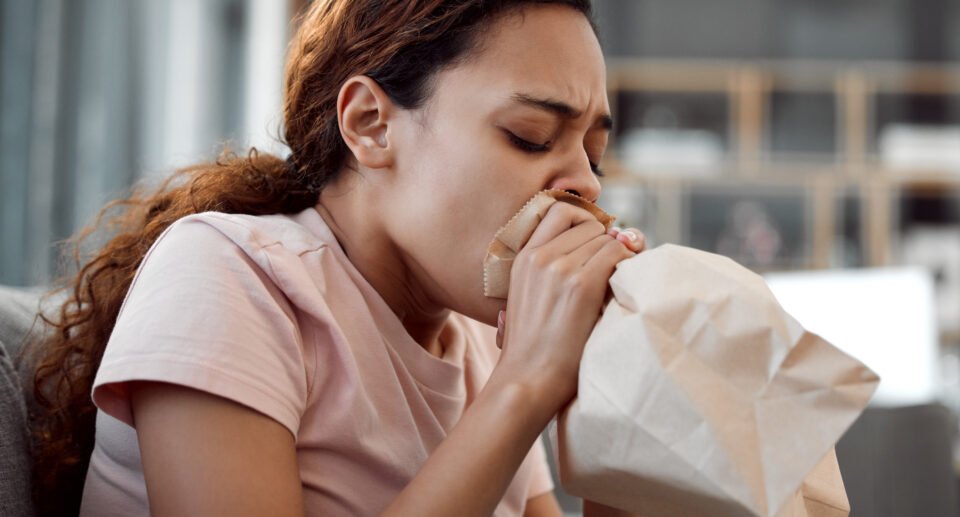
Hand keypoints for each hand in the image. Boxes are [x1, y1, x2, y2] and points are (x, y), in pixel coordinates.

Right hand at [496, 225, 645, 345]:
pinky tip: (620, 289)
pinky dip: (626, 266)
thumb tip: (596, 244)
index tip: (592, 248)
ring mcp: (559, 268)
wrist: (527, 379)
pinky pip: (617, 254)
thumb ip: (549, 270)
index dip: (583, 225)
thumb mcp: (528, 299)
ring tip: (612, 285)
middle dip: (604, 244)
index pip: (560, 211)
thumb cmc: (534, 349)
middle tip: (608, 271)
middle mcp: (539, 256)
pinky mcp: (582, 285)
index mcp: (522, 257)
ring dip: (616, 257)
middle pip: (588, 224)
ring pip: (606, 238)